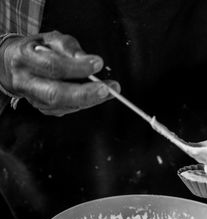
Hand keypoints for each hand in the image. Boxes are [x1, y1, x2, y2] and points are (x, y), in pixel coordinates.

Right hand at [0, 31, 119, 115]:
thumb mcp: (53, 39)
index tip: (98, 63)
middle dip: (84, 93)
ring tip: (110, 91)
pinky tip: (97, 96)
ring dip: (90, 100)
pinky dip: (85, 103)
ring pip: (64, 105)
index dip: (77, 67)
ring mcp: (34, 98)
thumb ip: (70, 48)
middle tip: (107, 89)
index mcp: (25, 59)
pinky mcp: (43, 108)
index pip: (53, 66)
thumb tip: (88, 60)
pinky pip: (67, 109)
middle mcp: (26, 82)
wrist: (15, 63)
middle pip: (56, 94)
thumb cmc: (39, 49)